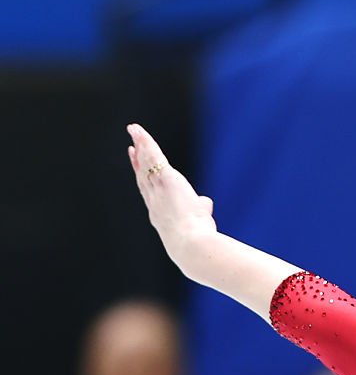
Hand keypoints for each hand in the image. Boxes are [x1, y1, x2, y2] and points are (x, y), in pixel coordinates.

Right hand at [125, 123, 217, 279]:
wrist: (191, 243)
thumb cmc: (196, 238)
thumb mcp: (198, 221)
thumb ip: (199, 209)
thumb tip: (205, 203)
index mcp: (159, 211)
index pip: (149, 191)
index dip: (143, 178)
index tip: (139, 167)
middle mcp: (153, 199)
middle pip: (142, 175)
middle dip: (137, 160)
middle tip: (132, 147)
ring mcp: (156, 188)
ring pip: (145, 163)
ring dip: (140, 146)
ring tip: (135, 131)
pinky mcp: (164, 179)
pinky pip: (152, 156)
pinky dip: (145, 143)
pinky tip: (140, 132)